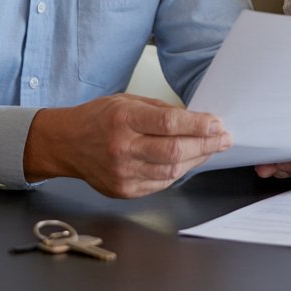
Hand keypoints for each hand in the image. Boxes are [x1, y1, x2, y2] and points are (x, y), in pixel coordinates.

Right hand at [23, 93, 231, 197]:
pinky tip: (187, 161)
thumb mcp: (128, 100)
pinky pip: (161, 183)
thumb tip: (196, 119)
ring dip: (196, 160)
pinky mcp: (124, 190)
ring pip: (171, 171)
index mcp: (123, 119)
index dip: (198, 125)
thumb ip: (161, 110)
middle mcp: (122, 148)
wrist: (67, 144)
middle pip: (174, 151)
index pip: (169, 124)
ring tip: (210, 149)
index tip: (217, 123)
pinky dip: (178, 172)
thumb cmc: (98, 118)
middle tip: (224, 138)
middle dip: (206, 145)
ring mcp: (122, 173)